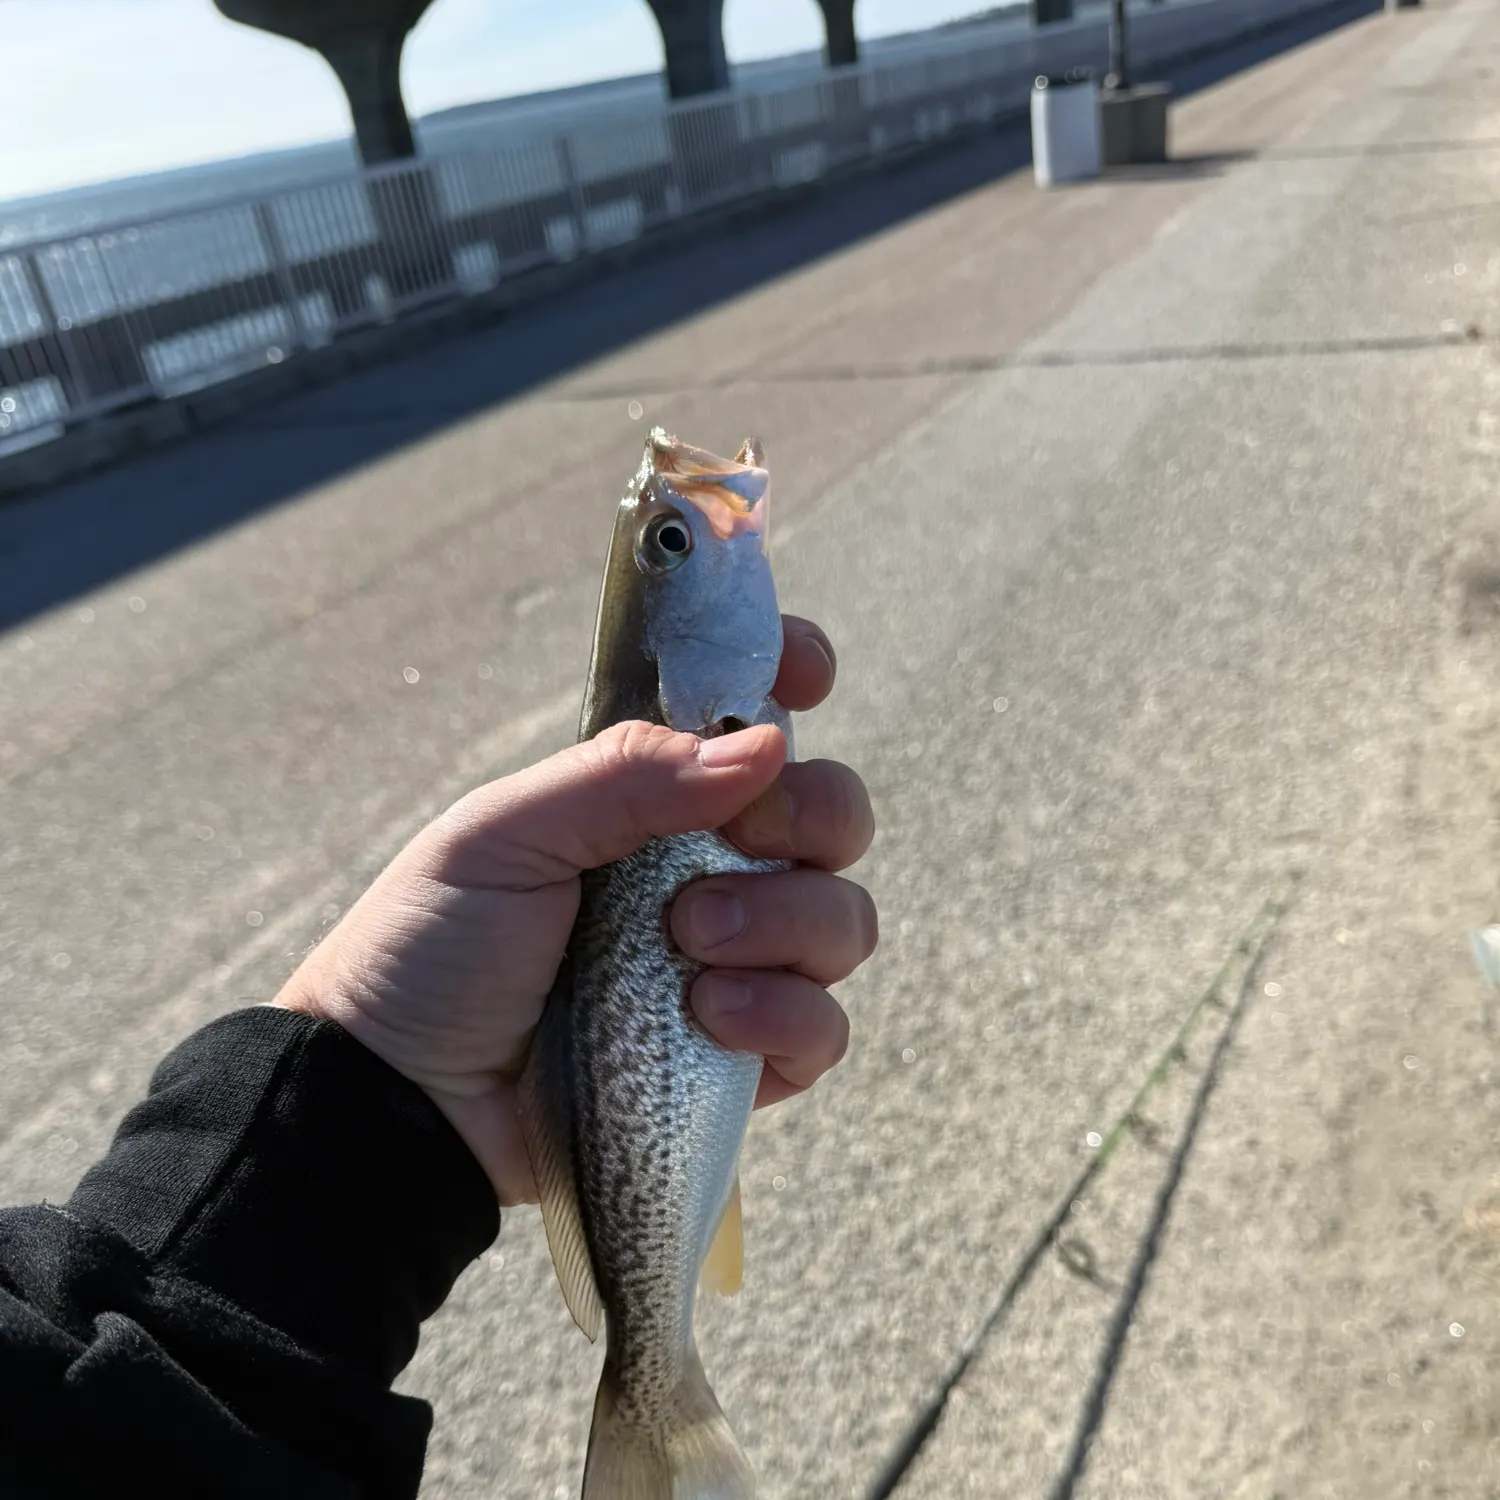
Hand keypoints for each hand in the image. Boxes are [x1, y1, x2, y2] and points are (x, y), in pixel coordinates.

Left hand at [275, 617, 876, 1204]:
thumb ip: (627, 776)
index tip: (806, 678)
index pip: (751, 719)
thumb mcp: (505, 835)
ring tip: (689, 944)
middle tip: (728, 846)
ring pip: (842, 921)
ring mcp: (734, 965)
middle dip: (805, 817)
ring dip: (782, 922)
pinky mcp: (740, 1058)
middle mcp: (708, 869)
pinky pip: (822, 1028)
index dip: (794, 677)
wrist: (399, 1099)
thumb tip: (765, 743)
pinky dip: (783, 1016)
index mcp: (650, 798)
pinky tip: (707, 1017)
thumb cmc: (431, 947)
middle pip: (834, 815)